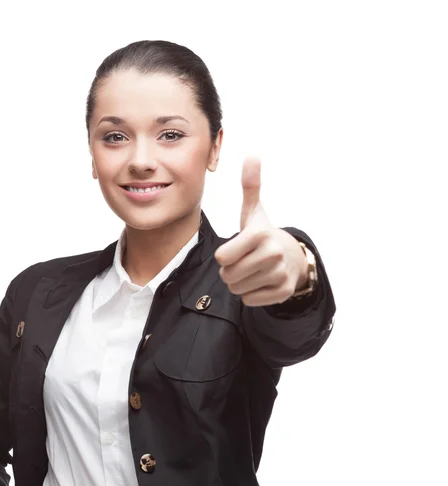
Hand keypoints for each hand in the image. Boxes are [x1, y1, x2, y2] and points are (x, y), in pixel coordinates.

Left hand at [214, 157, 307, 306]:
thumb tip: (252, 155)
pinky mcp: (282, 292)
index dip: (224, 256)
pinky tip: (260, 281)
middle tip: (243, 261)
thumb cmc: (263, 234)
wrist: (291, 256)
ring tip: (251, 270)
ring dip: (239, 283)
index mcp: (260, 234)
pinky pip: (249, 300)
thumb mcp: (254, 211)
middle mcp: (272, 254)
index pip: (223, 257)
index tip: (234, 249)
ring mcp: (279, 274)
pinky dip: (250, 294)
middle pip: (228, 276)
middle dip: (230, 271)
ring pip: (237, 290)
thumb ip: (250, 186)